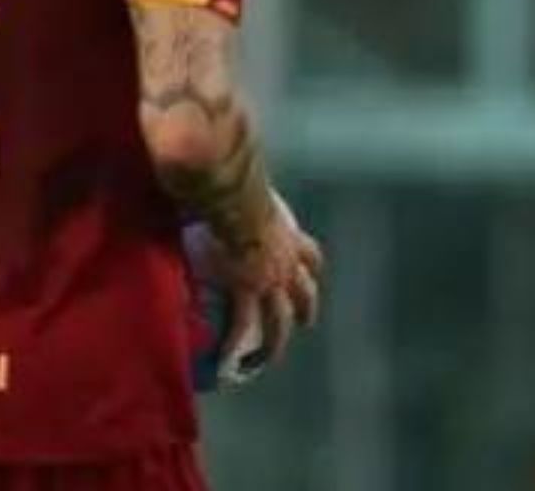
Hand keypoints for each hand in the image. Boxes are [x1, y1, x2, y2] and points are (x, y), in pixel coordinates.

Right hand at [225, 190, 322, 365]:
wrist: (237, 201)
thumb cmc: (242, 187)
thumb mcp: (252, 191)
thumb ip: (246, 191)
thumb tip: (225, 176)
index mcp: (289, 237)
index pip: (309, 254)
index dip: (309, 265)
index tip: (308, 272)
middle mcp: (286, 263)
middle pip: (305, 291)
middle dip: (307, 307)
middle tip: (305, 322)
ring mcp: (269, 280)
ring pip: (280, 317)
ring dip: (278, 337)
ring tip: (270, 355)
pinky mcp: (247, 291)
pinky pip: (243, 324)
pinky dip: (239, 342)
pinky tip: (232, 359)